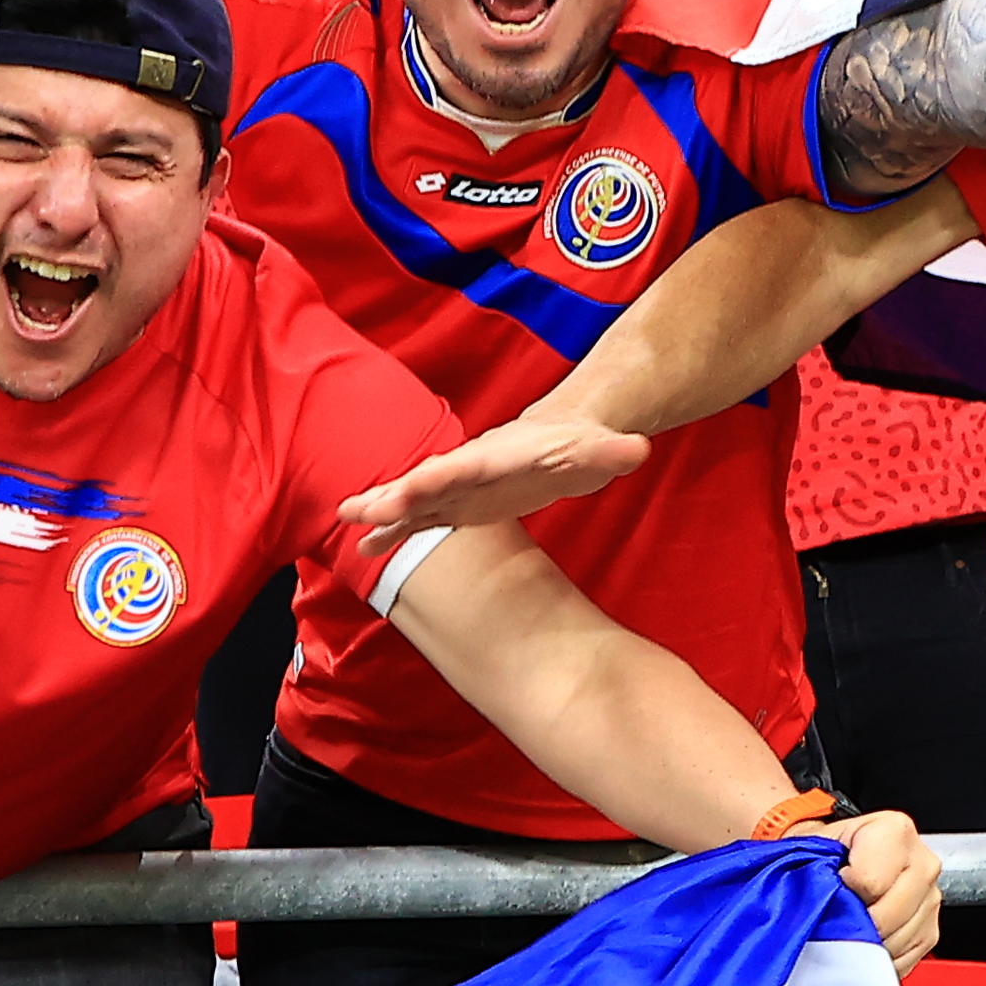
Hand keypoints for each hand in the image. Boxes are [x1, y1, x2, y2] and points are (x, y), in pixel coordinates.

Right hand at [334, 410, 655, 552]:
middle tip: (353, 510)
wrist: (567, 436)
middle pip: (425, 483)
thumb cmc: (583, 443)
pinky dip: (394, 532)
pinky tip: (367, 550)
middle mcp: (470, 470)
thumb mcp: (604, 448)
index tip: (403, 490)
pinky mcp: (460, 506)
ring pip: (414, 502)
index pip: (460, 467)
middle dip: (391, 497)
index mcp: (497, 456)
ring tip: (346, 527)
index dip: (433, 479)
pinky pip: (420, 520)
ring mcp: (461, 489)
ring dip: (381, 515)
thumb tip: (639, 448)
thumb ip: (617, 450)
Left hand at [831, 810, 942, 968]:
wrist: (841, 860)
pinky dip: (879, 956)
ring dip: (868, 943)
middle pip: (886, 916)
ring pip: (895, 940)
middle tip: (839, 911)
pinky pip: (904, 957)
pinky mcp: (930, 931)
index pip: (870, 882)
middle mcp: (921, 862)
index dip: (844, 891)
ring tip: (852, 923)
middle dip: (856, 922)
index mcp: (895, 831)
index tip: (836, 885)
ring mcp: (930, 898)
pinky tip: (867, 938)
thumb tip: (818, 905)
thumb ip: (819, 870)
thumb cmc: (828, 854)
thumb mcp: (813, 847)